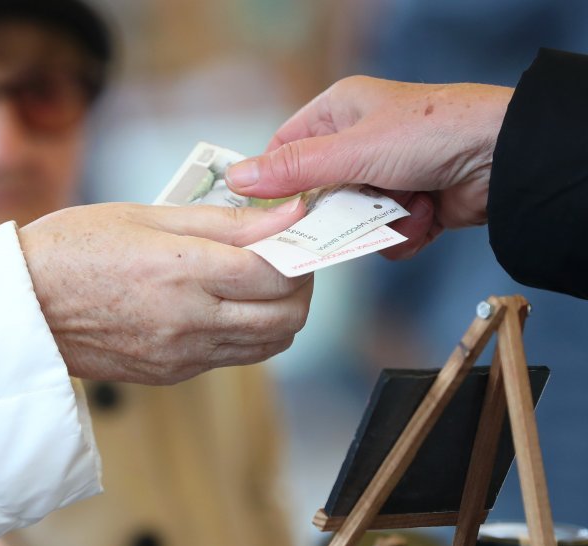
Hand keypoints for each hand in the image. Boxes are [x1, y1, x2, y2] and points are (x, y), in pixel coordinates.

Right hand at [19, 201, 312, 384]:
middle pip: (286, 317)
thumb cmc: (75, 247)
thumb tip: (284, 216)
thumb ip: (222, 221)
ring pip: (268, 344)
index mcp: (183, 271)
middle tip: (284, 259)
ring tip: (258, 282)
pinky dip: (247, 333)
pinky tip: (224, 306)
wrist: (22, 308)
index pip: (277, 273)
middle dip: (300, 286)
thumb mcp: (146, 216)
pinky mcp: (172, 374)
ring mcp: (182, 355)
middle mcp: (190, 321)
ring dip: (279, 313)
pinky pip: (232, 358)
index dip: (297, 252)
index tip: (293, 233)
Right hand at [225, 75, 513, 258]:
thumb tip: (237, 178)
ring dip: (376, 222)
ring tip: (405, 205)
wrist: (506, 158)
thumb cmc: (431, 132)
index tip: (268, 213)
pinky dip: (403, 232)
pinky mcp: (410, 205)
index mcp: (339, 112)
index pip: (285, 149)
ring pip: (351, 218)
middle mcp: (359, 142)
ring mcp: (385, 175)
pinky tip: (425, 215)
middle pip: (318, 193)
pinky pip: (384, 233)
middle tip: (343, 218)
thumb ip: (294, 169)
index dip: (274, 182)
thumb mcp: (352, 149)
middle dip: (335, 212)